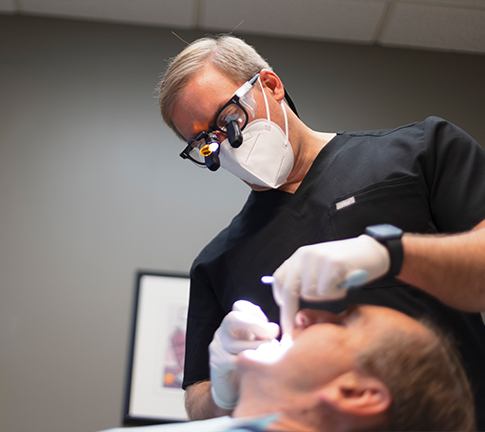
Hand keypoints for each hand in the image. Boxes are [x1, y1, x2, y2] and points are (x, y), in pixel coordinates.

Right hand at [209, 300, 278, 408]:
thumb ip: (265, 332)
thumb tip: (274, 328)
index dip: (256, 313)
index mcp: (234, 323)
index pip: (239, 307)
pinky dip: (250, 363)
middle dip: (256, 325)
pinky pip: (234, 361)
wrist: (235, 388)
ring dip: (258, 348)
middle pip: (233, 319)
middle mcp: (223, 332)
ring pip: (236, 343)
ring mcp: (217, 347)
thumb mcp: (259, 342)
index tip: (270, 325)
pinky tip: (260, 367)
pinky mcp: (217, 364)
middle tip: (274, 333)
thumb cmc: (252, 362)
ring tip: (271, 354)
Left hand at [272, 235, 389, 334]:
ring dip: (324, 297)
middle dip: (289, 313)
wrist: (374, 251)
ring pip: (310, 294)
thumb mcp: (320, 267)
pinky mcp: (333, 263)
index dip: (280, 299)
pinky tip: (345, 283)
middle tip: (291, 331)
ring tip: (337, 285)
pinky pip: (326, 291)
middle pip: (289, 290)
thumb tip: (290, 308)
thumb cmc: (347, 265)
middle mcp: (305, 254)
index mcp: (299, 255)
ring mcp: (318, 257)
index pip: (279, 279)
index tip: (286, 315)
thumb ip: (304, 280)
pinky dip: (336, 293)